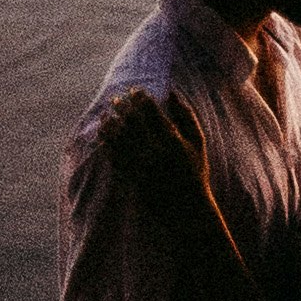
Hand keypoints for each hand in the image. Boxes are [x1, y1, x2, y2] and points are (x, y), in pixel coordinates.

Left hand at [100, 89, 216, 226]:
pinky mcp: (131, 179)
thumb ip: (186, 115)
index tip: (134, 91)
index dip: (140, 97)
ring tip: (104, 116)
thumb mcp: (197, 142)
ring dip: (109, 124)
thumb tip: (171, 92)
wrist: (187, 210)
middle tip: (115, 99)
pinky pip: (114, 158)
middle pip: (131, 121)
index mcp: (172, 140)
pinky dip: (106, 145)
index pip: (150, 111)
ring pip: (118, 138)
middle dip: (121, 107)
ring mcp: (141, 167)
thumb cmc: (194, 172)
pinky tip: (102, 137)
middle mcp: (154, 151)